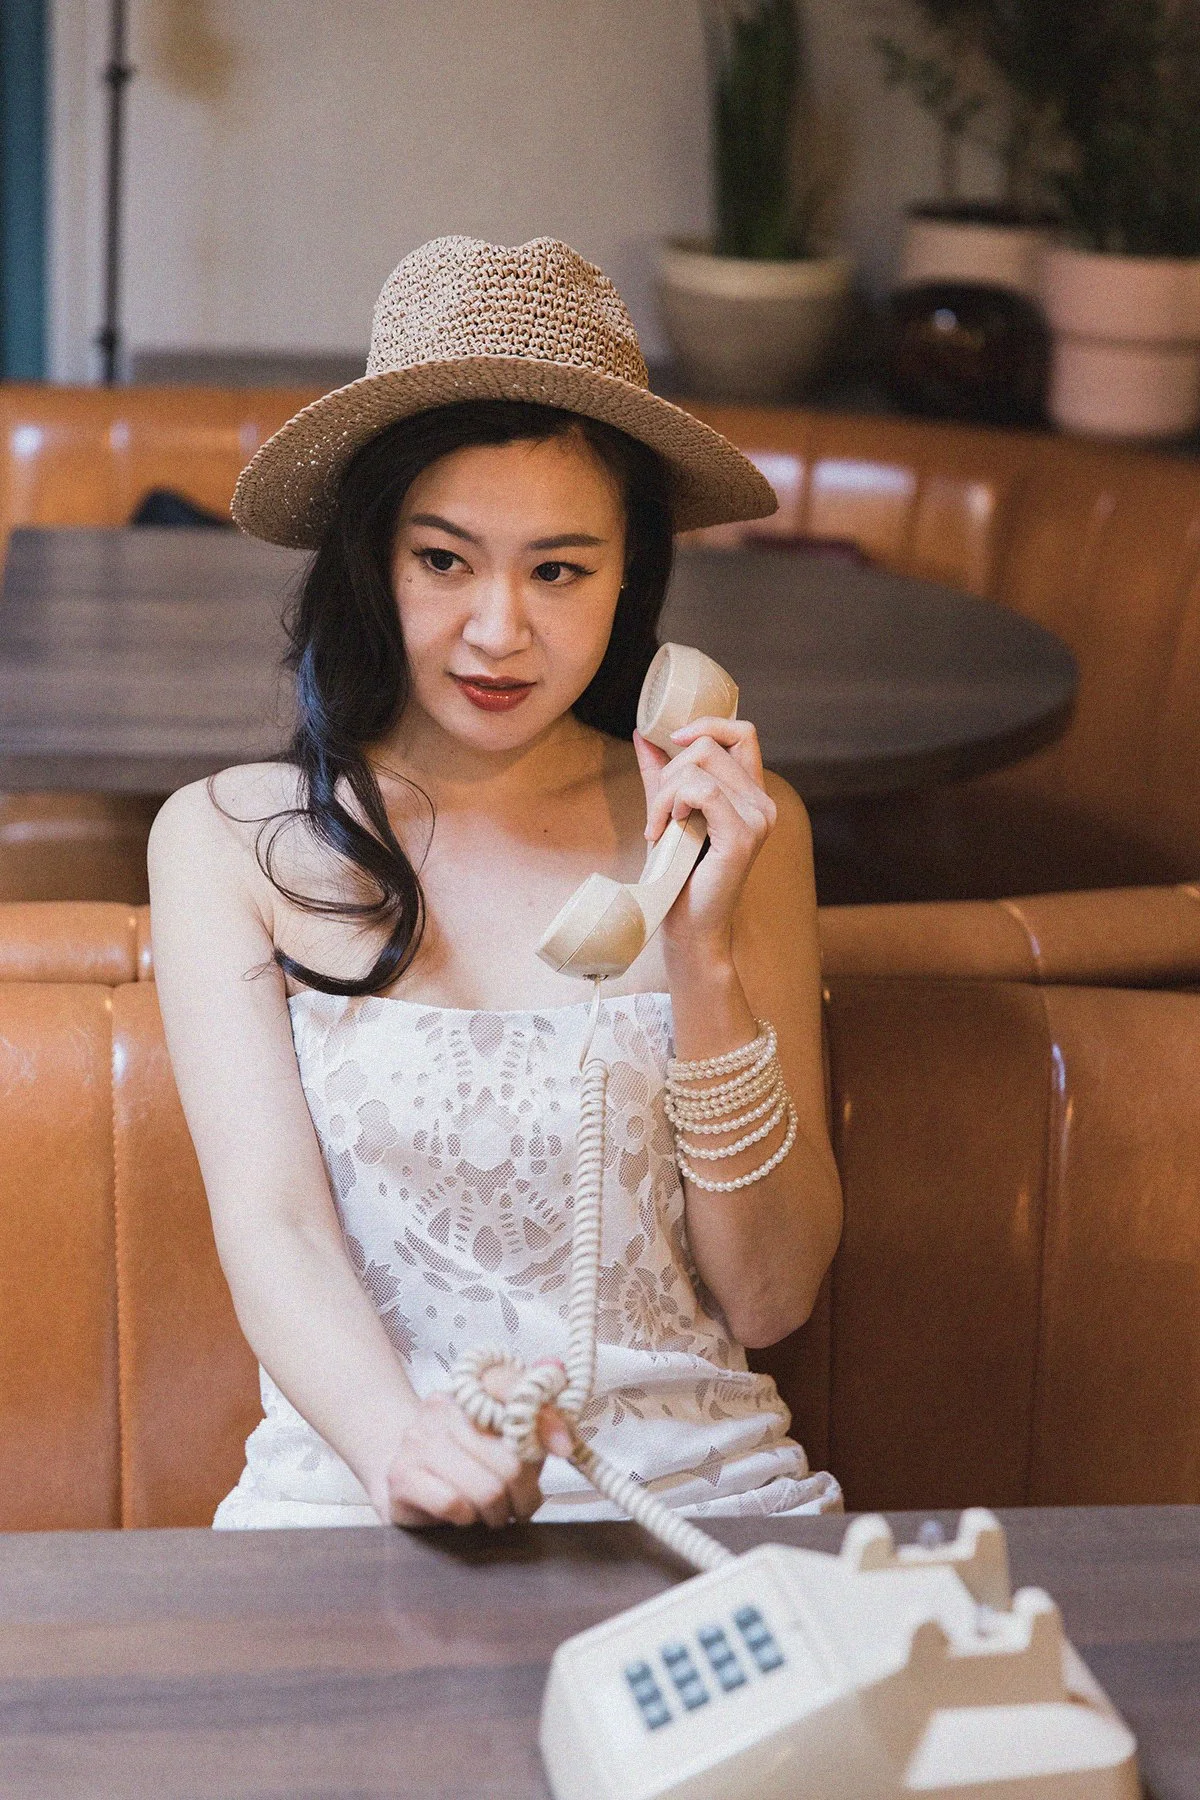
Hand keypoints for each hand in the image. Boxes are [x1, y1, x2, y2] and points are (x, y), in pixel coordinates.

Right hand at [371, 1370, 573, 1528]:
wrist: (403, 1474)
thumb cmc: (467, 1460)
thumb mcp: (508, 1437)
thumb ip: (539, 1426)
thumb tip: (564, 1440)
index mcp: (471, 1387)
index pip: (515, 1389)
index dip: (547, 1423)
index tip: (563, 1449)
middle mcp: (442, 1406)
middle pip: (510, 1462)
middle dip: (523, 1496)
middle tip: (520, 1506)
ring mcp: (418, 1439)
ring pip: (486, 1489)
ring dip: (498, 1512)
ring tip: (494, 1512)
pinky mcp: (402, 1475)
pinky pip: (453, 1504)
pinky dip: (467, 1518)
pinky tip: (464, 1513)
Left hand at [633, 716, 776, 961]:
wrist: (689, 926)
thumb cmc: (680, 876)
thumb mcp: (668, 813)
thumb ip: (661, 775)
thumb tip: (642, 735)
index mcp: (752, 794)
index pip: (742, 733)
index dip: (708, 724)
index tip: (673, 740)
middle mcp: (763, 803)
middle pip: (709, 746)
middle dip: (669, 772)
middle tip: (658, 812)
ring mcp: (758, 819)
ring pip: (700, 766)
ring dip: (665, 792)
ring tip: (659, 826)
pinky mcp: (743, 836)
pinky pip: (702, 791)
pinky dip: (673, 803)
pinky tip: (666, 829)